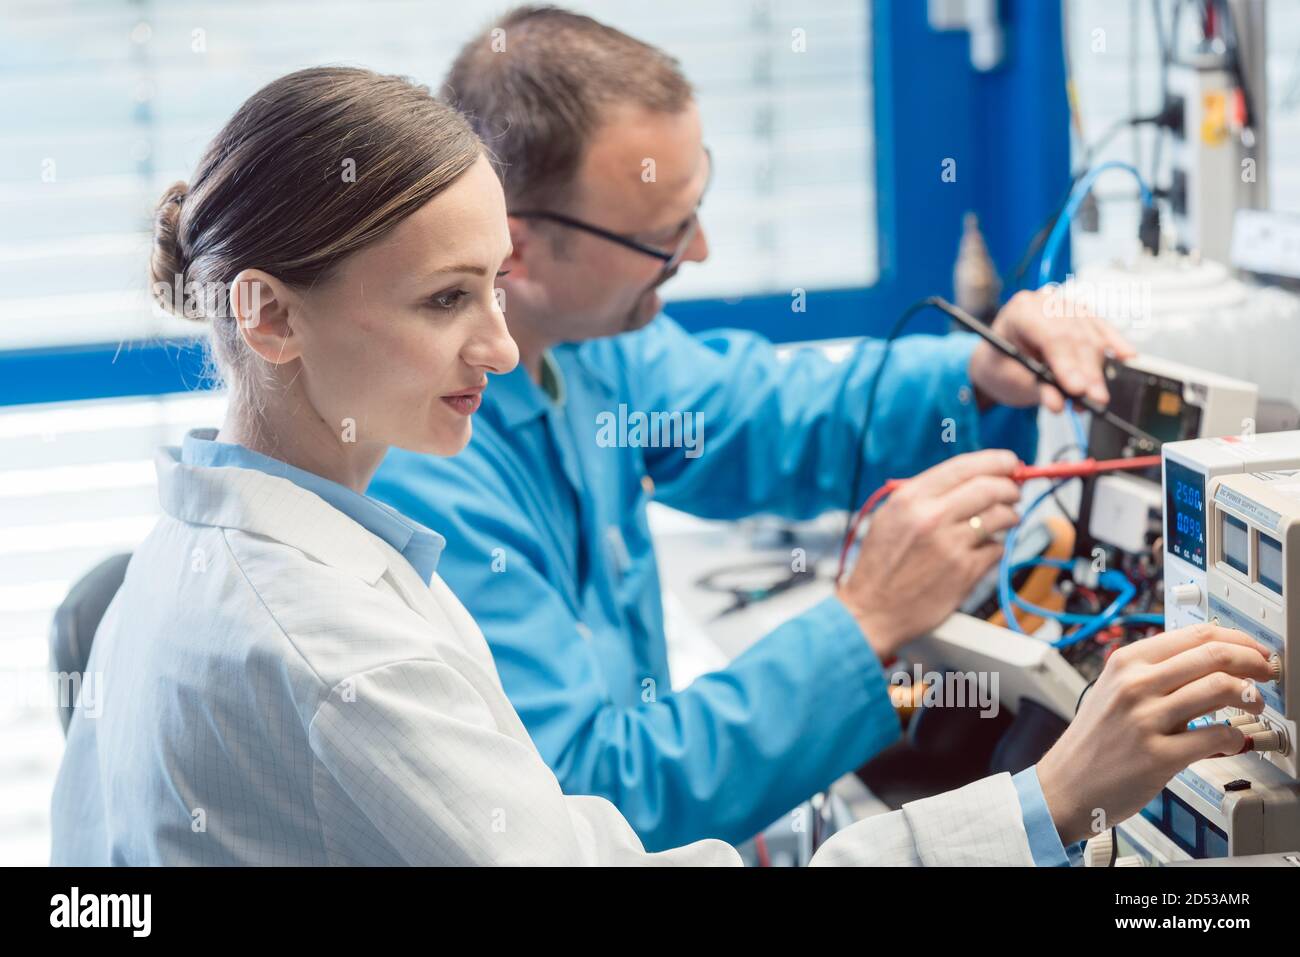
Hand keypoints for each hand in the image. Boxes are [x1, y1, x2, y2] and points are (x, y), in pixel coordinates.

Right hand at [837, 449, 1021, 658]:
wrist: (872, 610)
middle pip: (990, 488)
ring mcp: (951, 545)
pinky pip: (997, 549)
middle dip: (1010, 487)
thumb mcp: (890, 516)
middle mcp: (931, 517)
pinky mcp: (965, 572)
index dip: (995, 461)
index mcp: (910, 499)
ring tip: (1005, 520)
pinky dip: (996, 547)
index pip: (964, 467)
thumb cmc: (881, 564)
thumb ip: (925, 495)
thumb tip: (971, 478)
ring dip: (1010, 516)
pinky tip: (983, 550)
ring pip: (1001, 517)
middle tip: (1014, 492)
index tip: (1010, 462)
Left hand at [968, 288, 1134, 411]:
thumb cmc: (1002, 366)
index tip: (1077, 389)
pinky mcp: (1082, 316)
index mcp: (1021, 311)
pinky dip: (1115, 345)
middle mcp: (1046, 302)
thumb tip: (1058, 403)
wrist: (1002, 358)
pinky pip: (1102, 329)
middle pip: (1075, 337)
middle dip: (1087, 372)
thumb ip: (1037, 389)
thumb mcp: (1012, 380)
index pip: (1051, 335)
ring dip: (1097, 371)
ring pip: (1091, 337)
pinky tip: (1127, 356)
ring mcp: (1066, 306)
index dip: (1067, 364)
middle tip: (1094, 399)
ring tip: (1095, 399)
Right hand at [1036, 624, 1272, 844]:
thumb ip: (1158, 675)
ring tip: (1254, 705)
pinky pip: (1216, 737)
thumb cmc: (1095, 740)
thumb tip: (1215, 664)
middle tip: (1265, 673)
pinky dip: (1235, 738)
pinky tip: (1231, 741)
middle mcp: (1135, 685)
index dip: (1237, 639)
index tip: (1252, 649)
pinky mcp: (1158, 756)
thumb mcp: (1115, 692)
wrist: (1065, 784)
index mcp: (1125, 662)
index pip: (1195, 634)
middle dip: (1253, 662)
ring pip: (1220, 689)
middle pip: (1213, 655)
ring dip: (1251, 696)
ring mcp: (1145, 720)